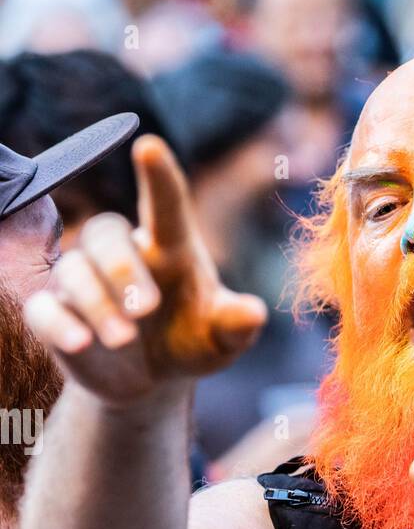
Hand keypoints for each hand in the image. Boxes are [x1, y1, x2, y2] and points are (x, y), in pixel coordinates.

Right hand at [24, 135, 266, 406]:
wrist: (152, 381)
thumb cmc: (191, 341)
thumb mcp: (220, 339)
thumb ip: (236, 325)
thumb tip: (255, 314)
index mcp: (170, 249)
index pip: (164, 205)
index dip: (157, 177)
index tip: (149, 147)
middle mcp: (123, 257)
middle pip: (106, 233)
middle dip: (123, 267)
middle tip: (146, 308)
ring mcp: (85, 284)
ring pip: (74, 270)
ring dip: (97, 303)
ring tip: (124, 339)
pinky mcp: (58, 315)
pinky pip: (43, 309)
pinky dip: (58, 324)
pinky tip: (79, 343)